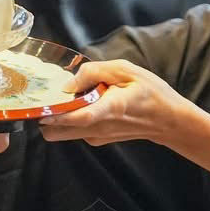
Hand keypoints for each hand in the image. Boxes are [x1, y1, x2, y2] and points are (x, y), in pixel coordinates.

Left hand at [37, 58, 195, 146]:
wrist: (167, 120)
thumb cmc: (149, 91)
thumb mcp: (125, 70)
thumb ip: (94, 71)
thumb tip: (68, 83)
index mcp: (111, 107)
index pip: (81, 116)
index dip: (58, 114)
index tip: (42, 109)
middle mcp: (100, 126)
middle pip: (58, 132)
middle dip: (46, 116)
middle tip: (45, 98)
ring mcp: (97, 137)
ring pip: (61, 134)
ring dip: (55, 118)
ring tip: (63, 99)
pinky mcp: (96, 140)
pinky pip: (72, 132)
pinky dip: (69, 121)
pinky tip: (81, 105)